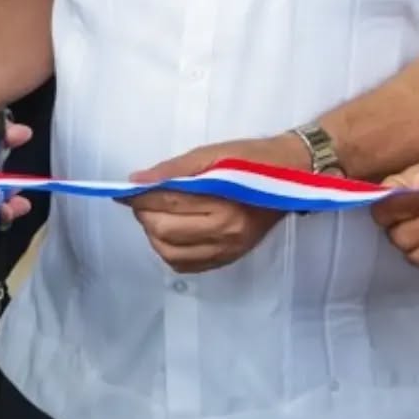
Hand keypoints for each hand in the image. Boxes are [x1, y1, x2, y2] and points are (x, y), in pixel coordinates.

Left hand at [125, 135, 303, 274]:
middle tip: (141, 200)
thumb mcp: (213, 153)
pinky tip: (171, 234)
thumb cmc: (252, 159)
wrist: (291, 175)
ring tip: (155, 215)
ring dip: (154, 235)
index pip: (168, 203)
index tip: (126, 190)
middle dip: (144, 215)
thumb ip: (174, 169)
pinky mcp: (229, 258)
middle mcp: (225, 233)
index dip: (141, 197)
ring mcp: (227, 249)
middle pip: (165, 231)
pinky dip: (170, 251)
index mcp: (223, 203)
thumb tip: (136, 181)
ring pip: (171, 253)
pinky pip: (188, 265)